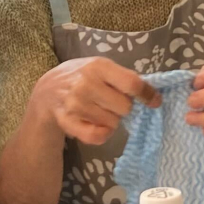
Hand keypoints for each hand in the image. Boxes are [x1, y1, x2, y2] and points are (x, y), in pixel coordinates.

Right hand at [30, 56, 159, 145]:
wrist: (47, 91)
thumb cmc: (80, 76)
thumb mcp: (100, 67)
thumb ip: (123, 77)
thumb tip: (153, 94)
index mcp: (98, 66)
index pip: (132, 83)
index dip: (147, 94)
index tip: (155, 101)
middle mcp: (86, 84)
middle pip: (125, 108)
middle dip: (123, 108)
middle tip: (112, 103)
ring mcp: (76, 104)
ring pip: (113, 123)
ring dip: (111, 120)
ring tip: (99, 111)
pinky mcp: (68, 122)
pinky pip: (97, 136)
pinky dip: (102, 134)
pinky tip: (97, 125)